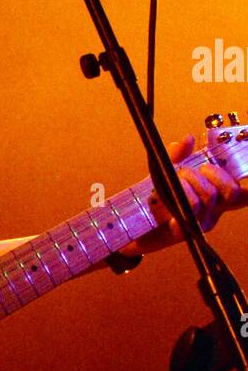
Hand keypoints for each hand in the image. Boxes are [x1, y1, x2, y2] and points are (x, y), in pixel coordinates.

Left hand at [120, 133, 247, 256]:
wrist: (133, 226)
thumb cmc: (155, 200)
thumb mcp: (165, 171)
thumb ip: (177, 155)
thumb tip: (188, 139)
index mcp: (214, 198)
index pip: (242, 194)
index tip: (239, 175)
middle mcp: (212, 212)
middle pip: (230, 191)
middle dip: (211, 173)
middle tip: (188, 170)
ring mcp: (199, 223)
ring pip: (207, 196)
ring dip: (189, 180)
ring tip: (174, 179)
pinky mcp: (184, 231)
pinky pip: (191, 208)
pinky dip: (180, 192)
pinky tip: (166, 193)